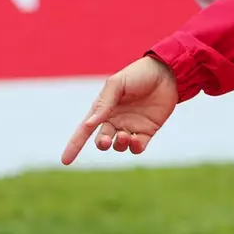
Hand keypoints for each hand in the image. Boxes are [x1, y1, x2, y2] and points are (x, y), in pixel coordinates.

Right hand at [61, 56, 178, 163]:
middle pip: (102, 140)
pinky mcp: (148, 130)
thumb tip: (89, 125)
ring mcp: (131, 126)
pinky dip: (134, 148)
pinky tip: (135, 140)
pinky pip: (137, 147)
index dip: (74, 145)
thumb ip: (104, 103)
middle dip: (101, 144)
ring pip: (119, 145)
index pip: (84, 130)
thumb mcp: (117, 84)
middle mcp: (115, 120)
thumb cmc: (138, 74)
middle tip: (105, 140)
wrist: (168, 72)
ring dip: (119, 144)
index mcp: (103, 109)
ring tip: (125, 135)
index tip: (65, 161)